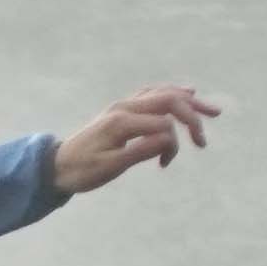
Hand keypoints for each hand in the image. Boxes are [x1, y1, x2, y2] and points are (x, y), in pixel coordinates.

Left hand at [53, 84, 219, 195]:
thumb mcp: (109, 167)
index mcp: (121, 121)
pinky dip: (172, 94)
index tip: (164, 164)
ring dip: (189, 102)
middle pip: (168, 100)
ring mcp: (123, 105)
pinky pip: (153, 94)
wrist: (55, 166)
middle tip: (203, 140)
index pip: (162, 123)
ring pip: (163, 94)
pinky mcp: (123, 109)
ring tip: (211, 111)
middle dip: (192, 117)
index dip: (172, 143)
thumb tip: (169, 138)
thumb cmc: (81, 171)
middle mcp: (124, 107)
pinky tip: (187, 94)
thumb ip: (140, 151)